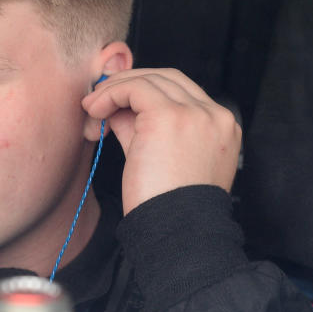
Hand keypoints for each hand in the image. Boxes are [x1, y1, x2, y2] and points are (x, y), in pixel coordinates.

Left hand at [81, 68, 241, 214]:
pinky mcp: (170, 116)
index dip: (143, 92)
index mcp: (221, 128)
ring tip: (91, 109)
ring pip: (149, 79)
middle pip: (167, 78)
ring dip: (114, 90)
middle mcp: (215, 116)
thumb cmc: (167, 207)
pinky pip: (134, 88)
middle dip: (128, 84)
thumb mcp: (157, 157)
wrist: (178, 233)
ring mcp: (197, 114)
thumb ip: (141, 127)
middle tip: (98, 100)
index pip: (181, 92)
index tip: (115, 105)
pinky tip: (94, 111)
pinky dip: (110, 94)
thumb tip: (116, 107)